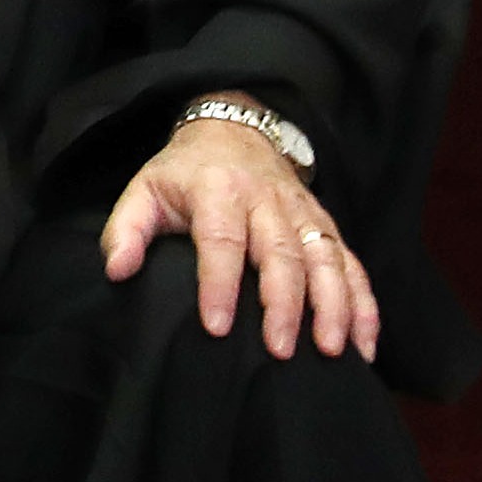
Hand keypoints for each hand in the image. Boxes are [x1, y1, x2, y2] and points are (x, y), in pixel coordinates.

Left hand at [105, 111, 372, 360]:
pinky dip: (363, 304)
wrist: (234, 131)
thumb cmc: (183, 173)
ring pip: (325, 261)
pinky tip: (364, 344)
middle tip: (279, 350)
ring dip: (334, 306)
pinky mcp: (326, 228)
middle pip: (281, 255)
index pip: (221, 240)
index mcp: (218, 191)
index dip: (219, 284)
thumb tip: (117, 271)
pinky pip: (352, 266)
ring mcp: (303, 215)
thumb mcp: (143, 190)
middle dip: (283, 305)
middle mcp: (267, 201)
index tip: (216, 327)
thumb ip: (125, 231)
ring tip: (331, 350)